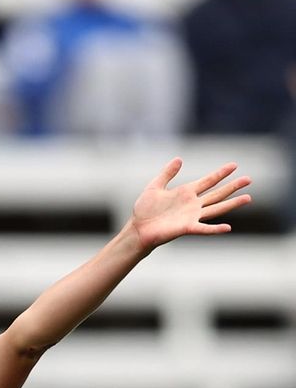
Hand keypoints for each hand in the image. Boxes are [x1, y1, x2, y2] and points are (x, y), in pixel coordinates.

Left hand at [130, 158, 251, 250]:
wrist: (138, 228)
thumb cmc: (145, 210)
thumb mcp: (155, 187)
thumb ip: (167, 173)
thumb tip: (179, 159)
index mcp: (186, 193)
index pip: (208, 181)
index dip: (221, 174)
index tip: (234, 165)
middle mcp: (193, 204)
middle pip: (217, 194)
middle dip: (232, 187)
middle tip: (249, 179)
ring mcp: (191, 216)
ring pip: (216, 209)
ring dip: (232, 204)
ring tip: (248, 198)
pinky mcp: (186, 228)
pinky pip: (204, 228)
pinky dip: (215, 229)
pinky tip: (228, 227)